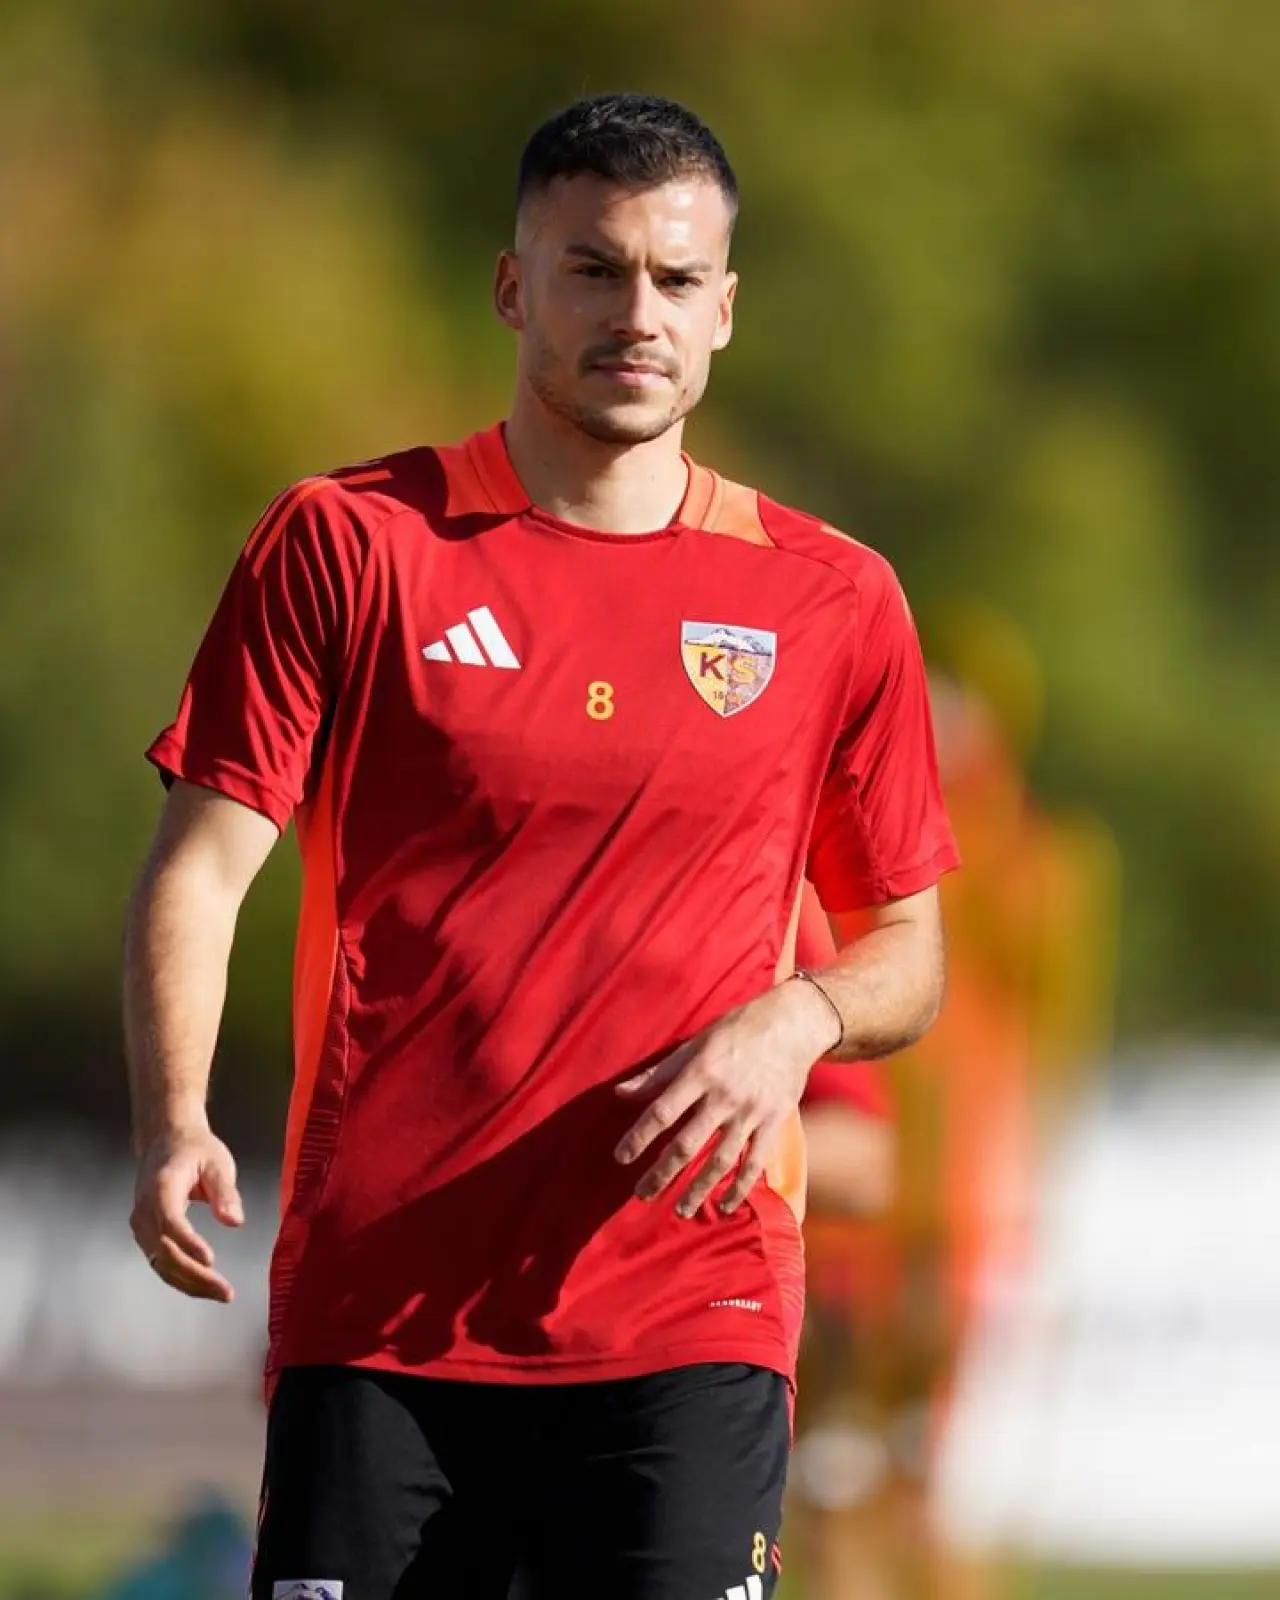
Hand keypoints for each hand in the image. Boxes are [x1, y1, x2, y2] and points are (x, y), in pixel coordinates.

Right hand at [130, 1124, 243, 1301]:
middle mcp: (144, 1210)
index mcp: (160, 1187)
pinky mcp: (147, 1236)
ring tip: (221, 1294)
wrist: (166, 1142)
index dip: (188, 1243)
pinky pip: (161, 1263)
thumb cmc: (195, 1150)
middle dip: (195, 1275)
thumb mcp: (217, 1162)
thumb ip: (225, 1192)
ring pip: (161, 1264)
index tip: (211, 1261)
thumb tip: (234, 1221)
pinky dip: (182, 1278)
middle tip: (226, 1291)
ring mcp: (141, 1226)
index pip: (170, 1221)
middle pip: (165, 1251)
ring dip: (189, 1283)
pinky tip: (205, 1287)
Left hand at [613, 979, 837, 1217]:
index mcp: (700, 1072)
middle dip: (661, 1173)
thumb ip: (660, 1073)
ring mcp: (751, 1112)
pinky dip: (740, 1187)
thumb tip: (620, 1093)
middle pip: (686, 1144)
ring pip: (720, 1161)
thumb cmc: (738, 1029)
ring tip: (680, 1210)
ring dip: (697, 1189)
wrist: (793, 1023)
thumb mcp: (696, 1043)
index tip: (621, 1157)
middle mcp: (724, 1096)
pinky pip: (755, 1162)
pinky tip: (725, 1205)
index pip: (662, 1112)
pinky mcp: (774, 1121)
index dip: (639, 1137)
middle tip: (642, 1194)